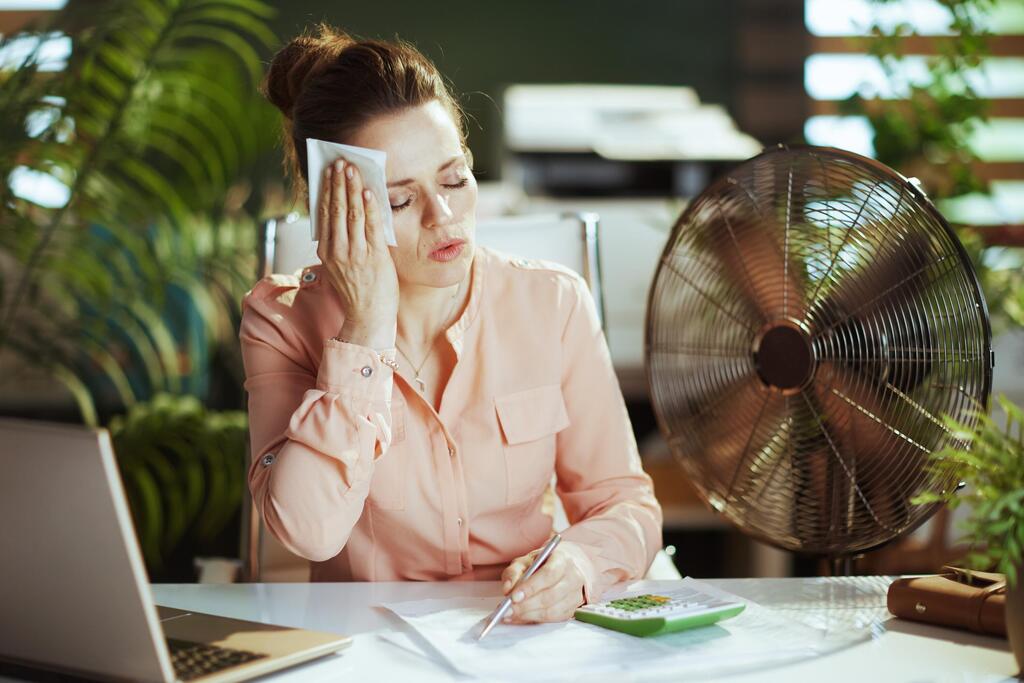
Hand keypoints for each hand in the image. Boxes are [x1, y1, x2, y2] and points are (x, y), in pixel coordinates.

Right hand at [316, 160, 397, 348]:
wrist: (369, 316)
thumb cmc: (358, 290)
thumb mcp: (340, 265)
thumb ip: (340, 242)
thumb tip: (343, 214)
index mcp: (326, 251)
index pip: (324, 214)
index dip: (327, 190)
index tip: (328, 172)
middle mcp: (337, 250)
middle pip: (336, 209)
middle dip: (338, 183)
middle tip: (340, 162)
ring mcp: (355, 253)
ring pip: (352, 213)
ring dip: (352, 188)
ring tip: (352, 169)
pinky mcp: (374, 256)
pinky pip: (371, 226)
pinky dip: (369, 207)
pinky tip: (368, 191)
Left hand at [499, 546, 585, 622]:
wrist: (561, 569)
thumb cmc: (541, 565)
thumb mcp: (525, 562)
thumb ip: (514, 573)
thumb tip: (508, 590)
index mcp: (562, 560)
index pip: (548, 574)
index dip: (531, 587)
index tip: (514, 596)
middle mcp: (573, 577)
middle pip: (550, 595)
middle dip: (526, 605)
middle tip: (507, 609)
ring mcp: (575, 595)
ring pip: (552, 611)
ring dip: (529, 615)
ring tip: (511, 614)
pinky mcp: (572, 610)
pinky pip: (553, 619)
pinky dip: (535, 620)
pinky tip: (521, 617)